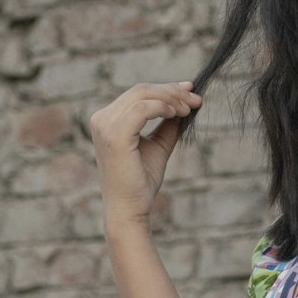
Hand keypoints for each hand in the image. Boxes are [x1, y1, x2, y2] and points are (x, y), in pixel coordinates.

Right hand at [88, 80, 200, 227]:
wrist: (129, 209)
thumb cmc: (141, 182)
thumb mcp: (157, 147)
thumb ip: (167, 125)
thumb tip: (184, 103)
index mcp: (107, 120)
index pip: (138, 94)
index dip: (166, 89)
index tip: (190, 90)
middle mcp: (101, 119)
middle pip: (141, 90)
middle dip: (172, 91)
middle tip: (196, 98)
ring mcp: (105, 125)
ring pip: (143, 95)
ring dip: (171, 98)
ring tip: (190, 108)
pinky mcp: (115, 135)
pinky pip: (143, 109)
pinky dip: (163, 107)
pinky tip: (177, 115)